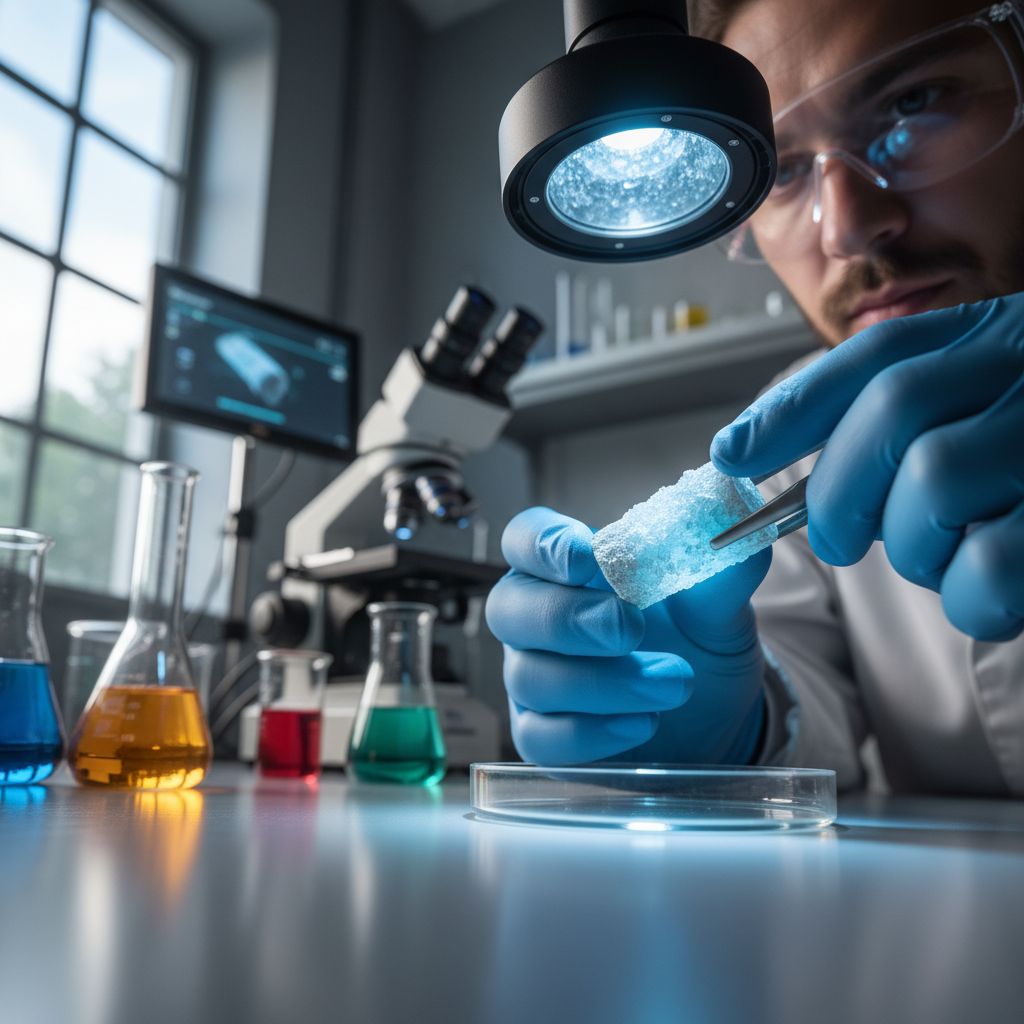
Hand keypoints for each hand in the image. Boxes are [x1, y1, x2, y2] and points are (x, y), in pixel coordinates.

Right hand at [485, 507, 769, 764]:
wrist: (708, 713)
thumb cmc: (693, 641)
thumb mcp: (716, 602)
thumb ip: (717, 566)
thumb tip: (728, 521)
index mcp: (566, 568)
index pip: (525, 539)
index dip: (542, 545)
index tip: (585, 557)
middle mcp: (536, 619)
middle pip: (508, 609)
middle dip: (567, 618)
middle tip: (629, 628)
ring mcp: (532, 678)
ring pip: (530, 677)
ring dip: (603, 682)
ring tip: (674, 681)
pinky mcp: (541, 736)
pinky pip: (540, 739)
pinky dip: (592, 733)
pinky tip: (643, 723)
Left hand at [711, 293, 1023, 640]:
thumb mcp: (993, 404)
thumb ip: (913, 417)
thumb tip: (770, 455)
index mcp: (1001, 336)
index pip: (876, 357)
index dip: (792, 407)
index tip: (732, 454)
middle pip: (892, 413)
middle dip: (840, 490)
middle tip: (840, 539)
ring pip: (935, 480)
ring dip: (916, 543)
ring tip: (946, 556)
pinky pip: (995, 563)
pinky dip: (971, 592)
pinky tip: (989, 591)